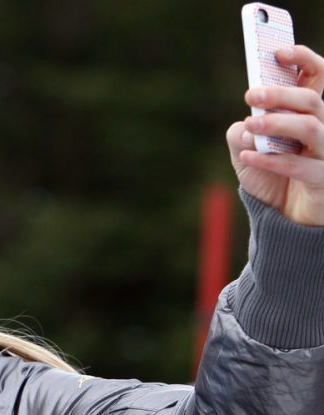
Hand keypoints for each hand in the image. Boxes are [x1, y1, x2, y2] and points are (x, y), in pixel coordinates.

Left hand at [226, 45, 323, 225]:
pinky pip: (300, 165)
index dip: (304, 59)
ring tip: (250, 125)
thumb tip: (244, 124)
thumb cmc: (269, 177)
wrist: (282, 219)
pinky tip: (248, 157)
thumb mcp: (246, 151)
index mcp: (308, 114)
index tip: (278, 53)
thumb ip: (241, 133)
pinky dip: (271, 160)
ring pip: (312, 126)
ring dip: (277, 123)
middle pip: (311, 99)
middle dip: (280, 94)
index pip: (317, 77)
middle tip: (250, 95)